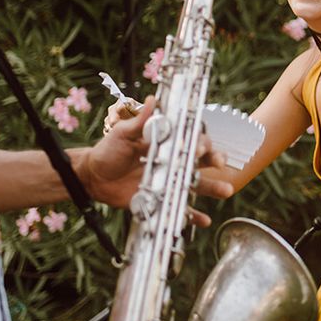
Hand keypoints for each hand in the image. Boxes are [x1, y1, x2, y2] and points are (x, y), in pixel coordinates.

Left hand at [85, 97, 231, 225]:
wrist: (94, 177)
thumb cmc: (109, 151)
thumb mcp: (123, 134)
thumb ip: (141, 121)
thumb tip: (153, 99)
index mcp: (167, 142)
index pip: (190, 138)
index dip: (200, 141)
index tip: (199, 147)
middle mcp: (173, 160)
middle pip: (201, 160)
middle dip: (214, 160)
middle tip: (218, 163)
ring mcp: (169, 181)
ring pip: (197, 183)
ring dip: (213, 187)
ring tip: (227, 191)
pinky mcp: (162, 199)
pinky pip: (182, 209)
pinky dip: (194, 215)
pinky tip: (204, 220)